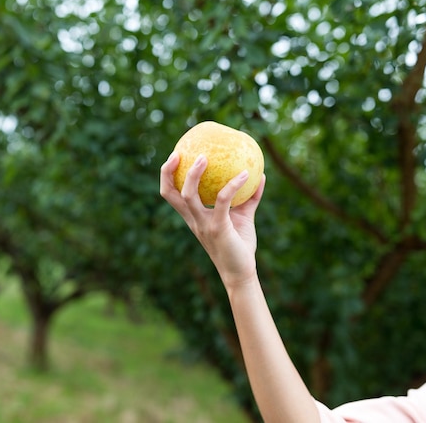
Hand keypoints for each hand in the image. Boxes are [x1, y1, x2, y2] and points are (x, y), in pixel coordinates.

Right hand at [159, 151, 265, 290]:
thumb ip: (246, 197)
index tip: (175, 156)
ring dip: (194, 174)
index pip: (171, 194)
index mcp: (193, 216)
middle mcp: (193, 219)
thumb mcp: (242, 216)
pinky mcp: (218, 227)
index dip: (167, 175)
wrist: (241, 272)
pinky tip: (246, 174)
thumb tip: (258, 174)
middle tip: (179, 153)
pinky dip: (233, 185)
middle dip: (168, 172)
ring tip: (205, 156)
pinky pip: (222, 200)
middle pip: (170, 193)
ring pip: (189, 195)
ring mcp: (203, 224)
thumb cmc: (239, 245)